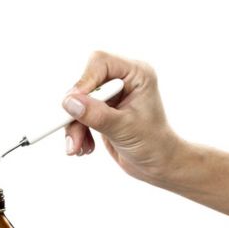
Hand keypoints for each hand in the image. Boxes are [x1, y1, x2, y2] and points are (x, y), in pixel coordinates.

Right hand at [62, 51, 181, 184]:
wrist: (158, 165)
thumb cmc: (153, 145)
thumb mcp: (124, 129)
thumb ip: (97, 114)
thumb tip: (69, 102)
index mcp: (136, 74)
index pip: (100, 63)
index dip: (84, 81)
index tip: (72, 104)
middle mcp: (122, 80)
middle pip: (84, 84)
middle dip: (76, 112)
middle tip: (73, 135)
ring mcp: (111, 95)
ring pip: (77, 101)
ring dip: (73, 126)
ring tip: (76, 148)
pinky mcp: (101, 109)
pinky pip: (77, 114)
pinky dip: (76, 131)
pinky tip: (84, 147)